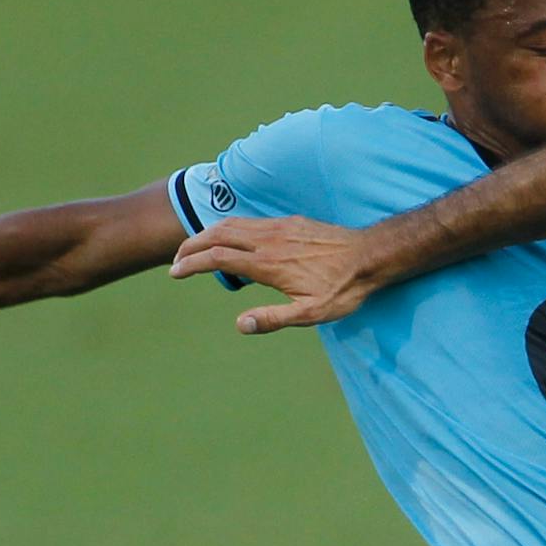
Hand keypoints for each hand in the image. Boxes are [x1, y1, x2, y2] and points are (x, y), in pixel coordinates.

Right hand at [169, 215, 377, 333]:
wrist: (370, 256)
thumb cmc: (343, 289)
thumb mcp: (311, 313)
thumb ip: (273, 319)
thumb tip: (240, 324)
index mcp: (268, 264)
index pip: (218, 259)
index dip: (191, 264)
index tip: (175, 273)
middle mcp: (269, 240)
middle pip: (217, 236)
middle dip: (191, 246)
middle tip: (177, 261)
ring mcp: (279, 228)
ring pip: (233, 225)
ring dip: (208, 235)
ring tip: (195, 248)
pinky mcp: (290, 223)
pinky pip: (250, 221)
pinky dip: (229, 228)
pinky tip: (230, 239)